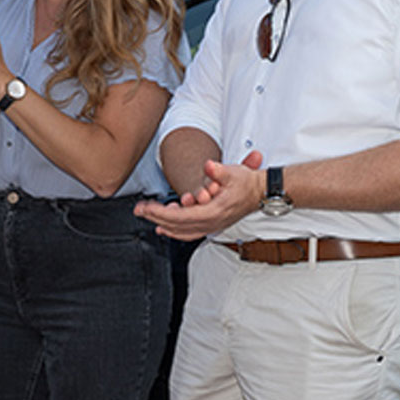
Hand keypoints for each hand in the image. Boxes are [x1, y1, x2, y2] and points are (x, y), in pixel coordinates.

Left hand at [133, 151, 266, 240]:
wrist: (261, 193)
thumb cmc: (246, 183)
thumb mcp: (234, 173)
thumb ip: (219, 171)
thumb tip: (208, 166)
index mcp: (213, 212)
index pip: (179, 216)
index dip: (159, 212)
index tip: (145, 207)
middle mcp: (210, 223)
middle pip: (175, 225)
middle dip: (154, 217)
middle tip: (138, 210)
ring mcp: (211, 226)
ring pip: (181, 231)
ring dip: (162, 224)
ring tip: (148, 216)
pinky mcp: (211, 225)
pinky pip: (188, 233)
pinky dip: (174, 231)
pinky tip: (164, 227)